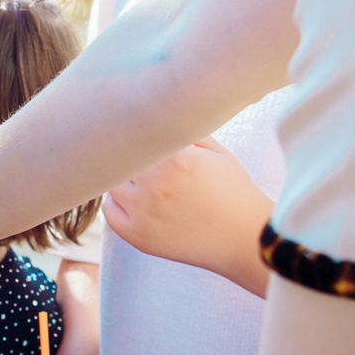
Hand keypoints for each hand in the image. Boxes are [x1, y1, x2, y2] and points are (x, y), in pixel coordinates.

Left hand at [105, 139, 271, 296]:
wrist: (245, 238)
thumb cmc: (234, 193)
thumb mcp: (219, 153)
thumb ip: (188, 132)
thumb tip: (162, 116)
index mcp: (175, 159)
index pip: (139, 138)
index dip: (141, 139)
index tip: (144, 141)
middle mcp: (155, 184)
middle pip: (123, 160)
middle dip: (134, 160)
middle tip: (147, 165)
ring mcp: (143, 212)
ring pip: (114, 184)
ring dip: (125, 181)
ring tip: (145, 185)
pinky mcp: (138, 235)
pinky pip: (109, 212)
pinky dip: (117, 205)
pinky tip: (136, 203)